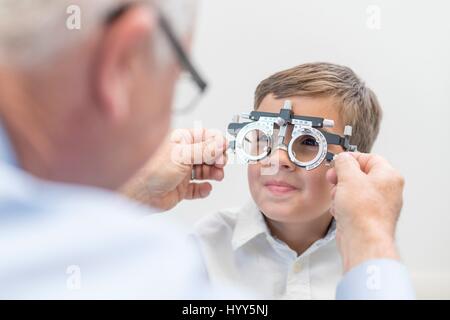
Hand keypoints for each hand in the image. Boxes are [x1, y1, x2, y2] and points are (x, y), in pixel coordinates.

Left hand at [121, 128, 227, 210]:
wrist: (137, 193)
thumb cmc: (151, 169)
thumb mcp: (183, 155)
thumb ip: (205, 150)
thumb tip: (221, 143)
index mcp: (182, 141)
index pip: (206, 138)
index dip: (217, 143)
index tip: (225, 149)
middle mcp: (183, 155)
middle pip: (208, 155)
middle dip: (217, 160)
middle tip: (220, 164)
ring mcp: (182, 172)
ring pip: (205, 172)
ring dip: (213, 174)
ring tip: (216, 177)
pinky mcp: (180, 188)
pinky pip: (197, 188)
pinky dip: (203, 189)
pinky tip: (205, 188)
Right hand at [326, 152, 404, 271]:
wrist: (363, 241)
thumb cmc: (363, 213)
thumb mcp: (349, 177)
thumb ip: (344, 162)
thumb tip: (342, 159)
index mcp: (389, 176)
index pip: (369, 158)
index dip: (351, 158)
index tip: (338, 162)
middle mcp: (387, 190)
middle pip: (360, 175)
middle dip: (342, 178)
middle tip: (333, 180)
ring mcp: (378, 205)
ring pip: (354, 191)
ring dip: (340, 193)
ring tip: (337, 200)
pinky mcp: (368, 218)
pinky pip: (352, 206)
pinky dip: (343, 207)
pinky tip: (339, 211)